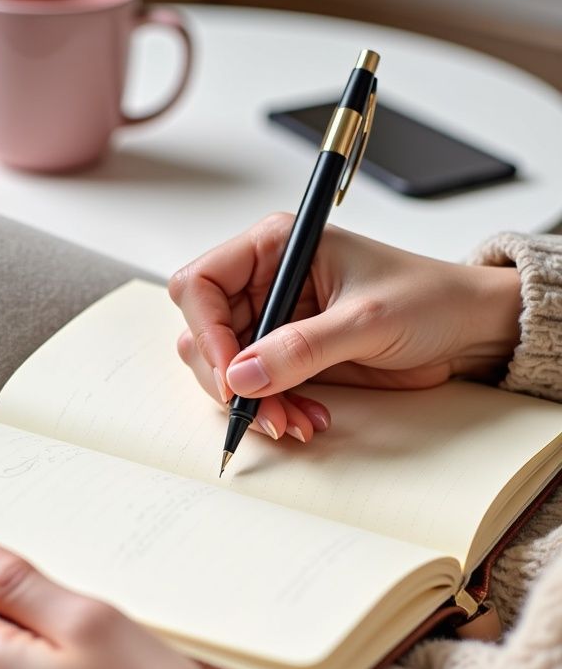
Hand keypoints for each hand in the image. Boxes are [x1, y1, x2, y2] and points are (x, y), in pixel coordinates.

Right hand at [169, 214, 521, 440]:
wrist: (468, 329)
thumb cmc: (429, 298)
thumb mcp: (365, 320)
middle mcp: (267, 281)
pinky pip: (258, 389)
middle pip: (205, 333)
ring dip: (254, 403)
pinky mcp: (290, 355)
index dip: (207, 331)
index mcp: (277, 246)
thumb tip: (241, 375)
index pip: (202, 284)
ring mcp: (276, 321)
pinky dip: (274, 411)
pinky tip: (307, 418)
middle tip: (264, 412)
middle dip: (231, 379)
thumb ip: (300, 348)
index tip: (232, 374)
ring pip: (228, 369)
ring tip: (294, 422)